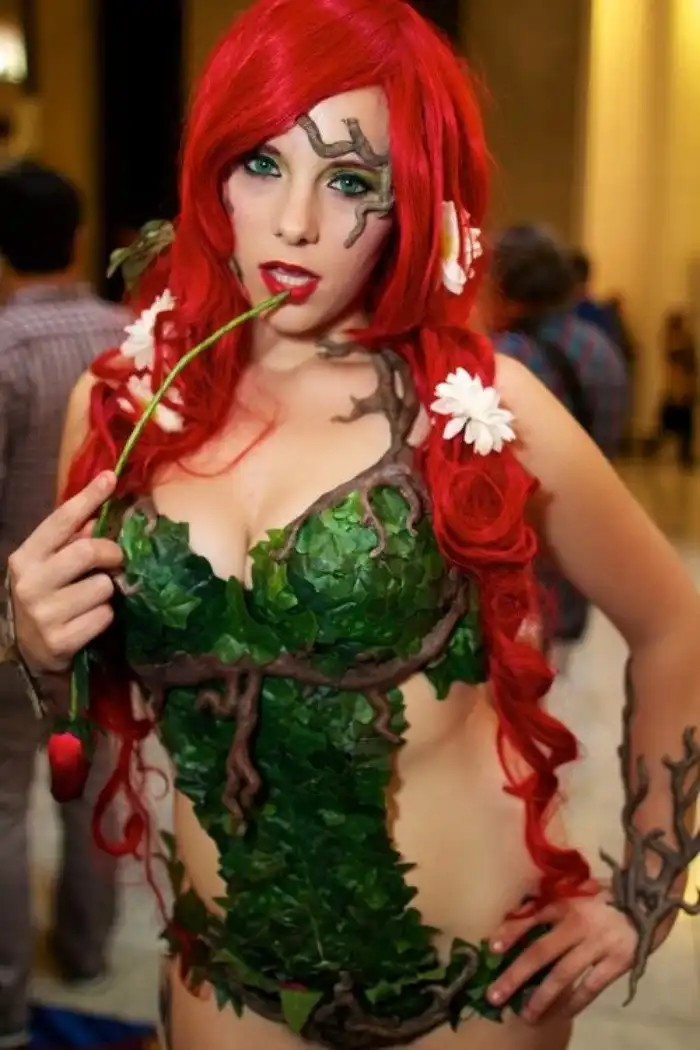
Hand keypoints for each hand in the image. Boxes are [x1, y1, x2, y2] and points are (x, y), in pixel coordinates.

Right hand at [7, 471, 123, 673]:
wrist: (28, 650)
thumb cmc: (45, 596)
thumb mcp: (47, 565)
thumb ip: (70, 539)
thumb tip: (100, 512)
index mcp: (25, 557)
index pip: (61, 520)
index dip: (88, 497)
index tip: (110, 478)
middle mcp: (30, 583)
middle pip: (88, 551)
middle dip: (111, 553)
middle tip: (114, 560)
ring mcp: (44, 614)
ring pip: (102, 586)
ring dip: (107, 591)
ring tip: (92, 598)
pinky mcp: (60, 641)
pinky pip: (104, 616)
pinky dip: (104, 617)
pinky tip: (88, 621)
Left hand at [487, 890, 636, 1021]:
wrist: (645, 901)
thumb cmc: (603, 896)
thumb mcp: (574, 892)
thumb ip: (550, 905)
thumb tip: (516, 917)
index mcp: (565, 904)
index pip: (532, 918)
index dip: (511, 932)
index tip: (491, 948)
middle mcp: (577, 924)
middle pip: (540, 952)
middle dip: (516, 975)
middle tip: (496, 996)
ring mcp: (597, 945)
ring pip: (563, 975)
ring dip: (542, 997)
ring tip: (526, 1014)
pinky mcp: (616, 962)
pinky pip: (591, 987)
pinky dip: (575, 1003)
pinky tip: (561, 1014)